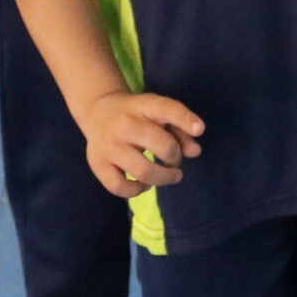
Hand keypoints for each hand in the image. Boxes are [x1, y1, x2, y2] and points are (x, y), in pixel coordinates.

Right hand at [78, 90, 204, 198]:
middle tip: (175, 161)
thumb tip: (195, 152)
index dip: (185, 119)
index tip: (200, 130)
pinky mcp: (97, 164)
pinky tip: (143, 184)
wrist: (98, 111)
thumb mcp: (158, 113)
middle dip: (175, 157)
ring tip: (169, 176)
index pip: (166, 109)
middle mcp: (125, 124)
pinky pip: (119, 187)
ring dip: (163, 178)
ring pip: (143, 171)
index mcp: (144, 106)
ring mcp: (109, 146)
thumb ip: (180, 130)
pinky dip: (136, 190)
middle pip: (160, 145)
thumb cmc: (137, 115)